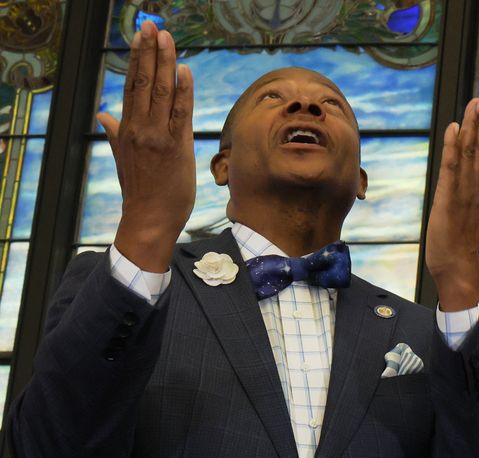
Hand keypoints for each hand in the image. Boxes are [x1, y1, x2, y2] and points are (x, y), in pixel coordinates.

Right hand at [101, 23, 195, 271]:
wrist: (148, 218)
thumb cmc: (141, 189)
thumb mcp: (123, 157)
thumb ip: (115, 133)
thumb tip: (103, 116)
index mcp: (127, 128)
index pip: (131, 85)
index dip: (137, 59)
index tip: (141, 36)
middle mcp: (139, 128)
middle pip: (143, 82)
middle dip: (149, 52)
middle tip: (152, 26)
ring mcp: (157, 137)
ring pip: (160, 93)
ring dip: (165, 64)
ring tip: (167, 38)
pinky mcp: (176, 148)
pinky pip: (180, 115)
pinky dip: (183, 93)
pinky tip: (184, 72)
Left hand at [423, 92, 478, 311]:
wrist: (458, 271)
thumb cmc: (455, 249)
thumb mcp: (457, 218)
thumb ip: (459, 199)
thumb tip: (457, 187)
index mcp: (476, 191)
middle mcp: (474, 188)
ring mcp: (464, 193)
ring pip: (471, 153)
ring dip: (474, 126)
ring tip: (478, 102)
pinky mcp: (450, 200)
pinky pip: (453, 169)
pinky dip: (455, 147)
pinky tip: (457, 129)